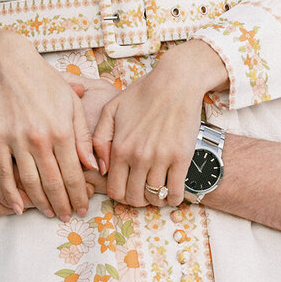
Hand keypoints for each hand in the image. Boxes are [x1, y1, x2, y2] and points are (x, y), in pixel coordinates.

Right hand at [0, 27, 96, 219]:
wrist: (8, 65)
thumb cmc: (45, 83)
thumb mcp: (71, 105)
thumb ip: (83, 137)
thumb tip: (94, 166)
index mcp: (62, 130)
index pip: (73, 173)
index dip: (79, 194)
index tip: (84, 208)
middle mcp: (39, 138)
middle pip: (53, 182)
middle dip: (62, 204)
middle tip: (68, 217)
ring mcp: (15, 140)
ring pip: (29, 182)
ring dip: (40, 203)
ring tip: (49, 213)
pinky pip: (3, 174)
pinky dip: (10, 194)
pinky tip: (18, 207)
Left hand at [95, 40, 227, 207]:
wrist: (176, 82)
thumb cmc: (143, 93)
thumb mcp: (111, 110)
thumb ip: (99, 139)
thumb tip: (101, 168)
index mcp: (120, 148)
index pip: (114, 190)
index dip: (119, 196)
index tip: (126, 190)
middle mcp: (138, 157)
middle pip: (133, 198)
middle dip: (136, 200)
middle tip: (141, 193)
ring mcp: (161, 159)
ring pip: (154, 197)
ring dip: (155, 199)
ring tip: (157, 192)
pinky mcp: (182, 158)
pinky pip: (176, 192)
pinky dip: (172, 199)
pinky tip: (172, 193)